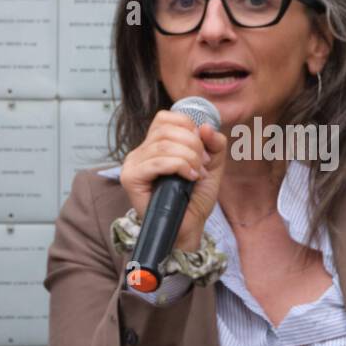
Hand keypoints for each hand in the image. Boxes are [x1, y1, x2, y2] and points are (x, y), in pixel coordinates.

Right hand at [119, 110, 227, 250]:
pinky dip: (179, 166)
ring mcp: (133, 164)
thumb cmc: (195, 198)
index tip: (203, 149)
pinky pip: (156, 161)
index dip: (188, 127)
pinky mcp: (131, 178)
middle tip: (203, 165)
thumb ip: (214, 143)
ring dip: (189, 158)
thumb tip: (206, 127)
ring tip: (196, 174)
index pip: (165, 118)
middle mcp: (140, 151)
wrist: (189, 227)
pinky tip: (189, 177)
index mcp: (154, 144)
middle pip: (166, 129)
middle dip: (193, 145)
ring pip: (163, 146)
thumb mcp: (212, 164)